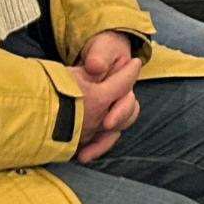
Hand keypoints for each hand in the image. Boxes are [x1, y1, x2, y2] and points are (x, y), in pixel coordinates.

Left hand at [71, 31, 141, 161]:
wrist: (95, 54)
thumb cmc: (102, 50)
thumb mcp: (102, 48)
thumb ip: (100, 56)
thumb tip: (96, 67)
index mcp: (126, 86)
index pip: (127, 102)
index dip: (119, 113)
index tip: (107, 123)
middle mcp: (120, 101)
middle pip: (123, 122)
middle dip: (109, 132)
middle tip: (96, 139)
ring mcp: (109, 111)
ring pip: (111, 134)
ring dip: (99, 146)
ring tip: (84, 155)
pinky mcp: (96, 119)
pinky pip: (97, 137)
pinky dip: (88, 146)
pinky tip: (76, 153)